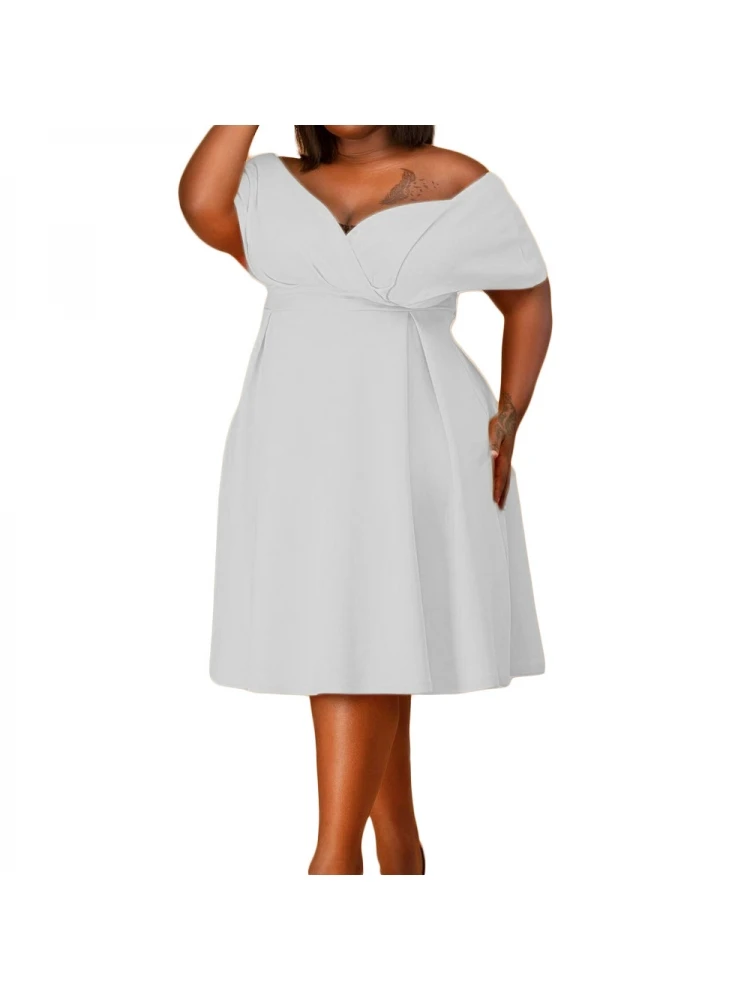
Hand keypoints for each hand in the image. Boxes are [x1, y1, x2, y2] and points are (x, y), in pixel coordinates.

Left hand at [488, 390, 518, 508]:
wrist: (510, 415)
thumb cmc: (500, 424)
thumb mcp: (494, 433)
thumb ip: (493, 444)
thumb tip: (494, 455)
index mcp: (503, 457)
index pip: (500, 477)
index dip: (497, 489)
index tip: (495, 502)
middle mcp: (506, 459)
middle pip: (505, 481)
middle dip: (502, 494)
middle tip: (500, 508)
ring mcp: (507, 457)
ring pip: (506, 477)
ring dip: (504, 489)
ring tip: (502, 500)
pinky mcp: (505, 454)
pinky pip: (504, 471)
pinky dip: (503, 480)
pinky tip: (501, 483)